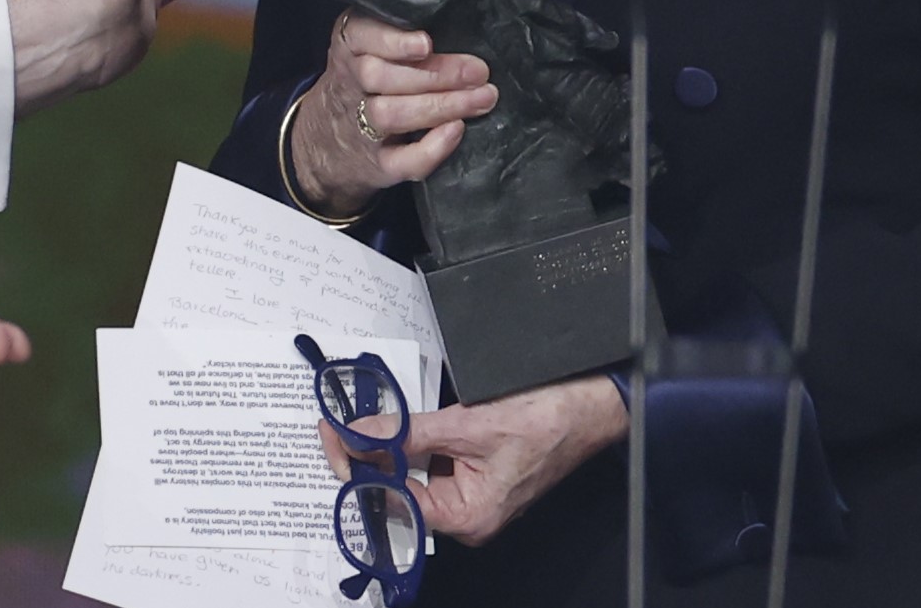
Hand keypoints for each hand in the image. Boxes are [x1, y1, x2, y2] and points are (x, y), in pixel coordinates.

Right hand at [285, 13, 495, 215]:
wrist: (329, 139)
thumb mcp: (388, 34)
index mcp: (351, 44)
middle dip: (435, 75)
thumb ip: (444, 5)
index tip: (426, 42)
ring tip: (483, 98)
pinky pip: (400, 161)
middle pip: (381, 77)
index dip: (391, 40)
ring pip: (391, 115)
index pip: (359, 35)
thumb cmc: (381, 68)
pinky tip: (457, 133)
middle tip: (480, 72)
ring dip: (440, 106)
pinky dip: (429, 150)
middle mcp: (350, 83)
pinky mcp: (377, 164)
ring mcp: (360, 126)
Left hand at [320, 375, 629, 546]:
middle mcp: (467, 515)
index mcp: (466, 517)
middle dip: (369, 459)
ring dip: (391, 448)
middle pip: (401, 491)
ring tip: (359, 426)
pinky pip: (434, 462)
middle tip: (335, 429)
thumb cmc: (542, 419)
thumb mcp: (465, 423)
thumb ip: (407, 431)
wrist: (589, 404)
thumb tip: (357, 433)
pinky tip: (393, 425)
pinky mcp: (476, 474)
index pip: (395, 501)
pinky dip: (414, 443)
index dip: (358, 471)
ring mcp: (472, 495)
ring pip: (415, 474)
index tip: (331, 441)